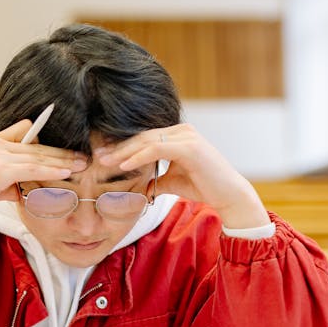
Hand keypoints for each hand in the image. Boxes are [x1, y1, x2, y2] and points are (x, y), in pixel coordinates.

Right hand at [0, 119, 86, 244]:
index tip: (66, 150)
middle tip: (83, 157)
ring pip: (38, 156)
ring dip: (63, 160)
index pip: (27, 132)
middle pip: (38, 145)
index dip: (47, 142)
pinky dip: (51, 170)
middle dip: (62, 152)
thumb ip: (12, 182)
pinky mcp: (0, 168)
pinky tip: (66, 173)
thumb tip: (30, 189)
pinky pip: (33, 168)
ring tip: (81, 164)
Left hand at [95, 123, 269, 228]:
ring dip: (124, 152)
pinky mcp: (189, 147)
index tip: (103, 156)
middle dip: (119, 147)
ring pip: (147, 141)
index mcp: (178, 135)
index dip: (123, 146)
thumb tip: (139, 189)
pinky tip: (123, 165)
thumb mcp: (172, 181)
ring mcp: (187, 136)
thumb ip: (155, 180)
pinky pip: (157, 149)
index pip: (144, 138)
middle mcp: (182, 130)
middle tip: (98, 156)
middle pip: (143, 137)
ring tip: (105, 161)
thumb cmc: (204, 187)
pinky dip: (138, 157)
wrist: (229, 196)